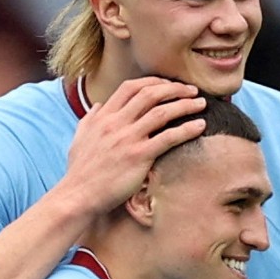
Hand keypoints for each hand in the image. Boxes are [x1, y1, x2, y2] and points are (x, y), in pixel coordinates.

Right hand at [60, 77, 205, 214]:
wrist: (78, 196)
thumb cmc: (80, 172)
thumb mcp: (79, 139)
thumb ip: (89, 120)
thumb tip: (97, 106)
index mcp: (103, 116)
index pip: (131, 87)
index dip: (154, 82)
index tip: (169, 85)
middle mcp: (116, 123)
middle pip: (150, 94)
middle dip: (175, 88)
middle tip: (192, 90)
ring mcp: (128, 139)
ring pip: (162, 112)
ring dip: (185, 104)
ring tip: (201, 104)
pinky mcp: (139, 156)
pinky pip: (168, 137)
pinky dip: (187, 129)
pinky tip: (199, 126)